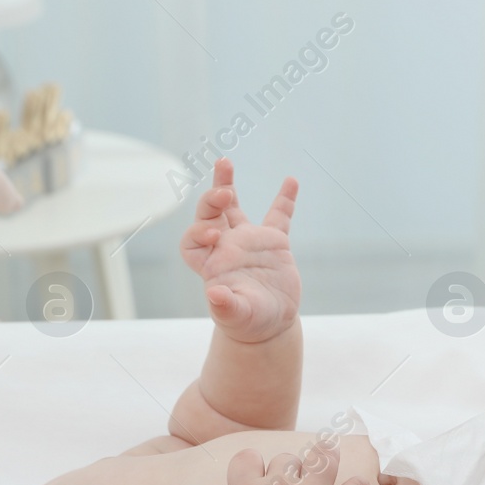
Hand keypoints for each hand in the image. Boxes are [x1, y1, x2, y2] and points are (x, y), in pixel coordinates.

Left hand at [180, 158, 300, 343]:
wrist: (269, 324)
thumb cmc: (247, 323)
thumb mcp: (236, 317)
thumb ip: (225, 306)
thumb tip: (214, 295)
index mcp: (211, 264)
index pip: (192, 241)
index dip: (198, 233)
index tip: (214, 236)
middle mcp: (225, 247)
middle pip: (208, 215)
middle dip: (211, 201)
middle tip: (223, 193)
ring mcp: (248, 241)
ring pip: (232, 206)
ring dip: (226, 184)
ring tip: (223, 161)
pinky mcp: (274, 242)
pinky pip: (279, 216)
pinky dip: (285, 199)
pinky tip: (291, 181)